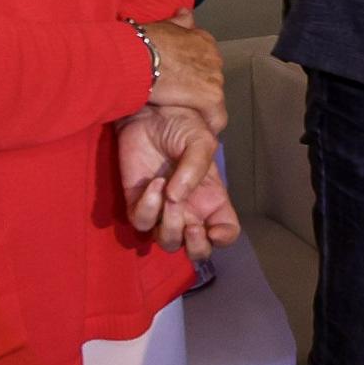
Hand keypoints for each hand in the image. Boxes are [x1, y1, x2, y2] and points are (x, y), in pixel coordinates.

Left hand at [117, 106, 240, 256]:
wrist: (148, 113)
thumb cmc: (182, 125)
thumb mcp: (202, 141)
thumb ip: (197, 168)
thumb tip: (178, 199)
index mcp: (212, 199)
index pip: (226, 231)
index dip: (224, 238)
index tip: (213, 230)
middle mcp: (190, 210)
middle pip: (197, 250)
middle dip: (196, 246)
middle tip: (190, 224)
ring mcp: (163, 210)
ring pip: (168, 243)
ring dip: (170, 228)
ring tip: (170, 196)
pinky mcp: (137, 203)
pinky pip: (142, 223)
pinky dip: (148, 209)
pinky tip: (154, 184)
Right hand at [146, 9, 227, 133]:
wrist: (137, 56)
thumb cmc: (142, 43)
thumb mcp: (163, 26)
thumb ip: (179, 22)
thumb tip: (185, 13)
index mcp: (203, 40)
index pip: (206, 62)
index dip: (194, 76)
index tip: (182, 83)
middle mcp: (213, 56)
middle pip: (211, 80)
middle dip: (198, 91)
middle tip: (180, 101)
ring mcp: (214, 76)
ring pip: (214, 99)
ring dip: (201, 108)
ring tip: (185, 116)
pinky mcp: (210, 96)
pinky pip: (216, 117)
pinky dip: (209, 124)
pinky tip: (199, 130)